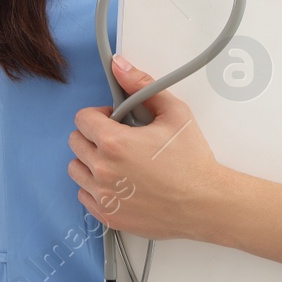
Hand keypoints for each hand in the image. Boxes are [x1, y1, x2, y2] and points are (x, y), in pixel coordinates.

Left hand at [67, 55, 226, 242]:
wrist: (206, 203)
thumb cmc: (193, 160)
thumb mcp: (174, 113)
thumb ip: (142, 85)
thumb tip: (119, 65)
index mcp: (114, 142)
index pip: (82, 119)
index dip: (99, 115)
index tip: (115, 120)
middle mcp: (103, 170)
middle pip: (75, 143)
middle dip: (94, 136)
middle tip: (119, 139)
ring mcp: (104, 196)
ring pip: (76, 170)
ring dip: (90, 161)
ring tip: (117, 161)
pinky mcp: (109, 216)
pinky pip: (84, 196)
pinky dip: (95, 187)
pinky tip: (118, 183)